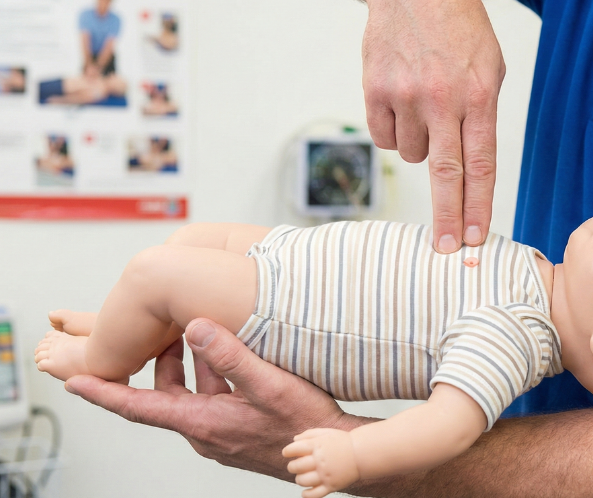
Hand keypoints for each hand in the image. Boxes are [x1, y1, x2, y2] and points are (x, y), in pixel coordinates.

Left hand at [63, 319, 349, 479]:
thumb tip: (194, 326)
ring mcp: (220, 433)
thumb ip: (230, 354)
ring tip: (197, 328)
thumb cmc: (304, 426)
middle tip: (158, 325)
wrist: (332, 453)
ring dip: (191, 363)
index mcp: (202, 423)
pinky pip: (211, 399)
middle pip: (164, 392)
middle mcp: (205, 432)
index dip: (103, 391)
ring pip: (191, 393)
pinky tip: (231, 353)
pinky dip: (212, 374)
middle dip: (158, 359)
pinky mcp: (236, 431)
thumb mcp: (269, 384)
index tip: (74, 381)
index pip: (138, 406)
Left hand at [284, 428, 360, 497]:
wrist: (362, 453)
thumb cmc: (344, 442)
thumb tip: (294, 439)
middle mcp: (319, 461)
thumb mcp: (326, 432)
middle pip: (295, 467)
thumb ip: (309, 434)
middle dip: (292, 466)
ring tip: (303, 476)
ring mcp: (325, 474)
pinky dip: (306, 495)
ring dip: (299, 479)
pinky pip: (314, 495)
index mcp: (317, 446)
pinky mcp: (331, 486)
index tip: (288, 453)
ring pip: (302, 481)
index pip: (293, 449)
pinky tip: (305, 491)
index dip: (287, 451)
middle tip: (296, 466)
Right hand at [360, 0, 504, 252]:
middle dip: (448, 217)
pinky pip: (384, 138)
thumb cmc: (457, 27)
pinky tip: (403, 103)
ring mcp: (404, 95)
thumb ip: (483, 117)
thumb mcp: (489, 66)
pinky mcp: (374, 91)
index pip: (481, 163)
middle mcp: (441, 98)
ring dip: (421, 146)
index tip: (474, 238)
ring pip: (412, 154)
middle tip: (445, 250)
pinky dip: (395, 131)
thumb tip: (471, 171)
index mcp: (478, 94)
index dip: (477, 205)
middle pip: (446, 173)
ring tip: (426, 107)